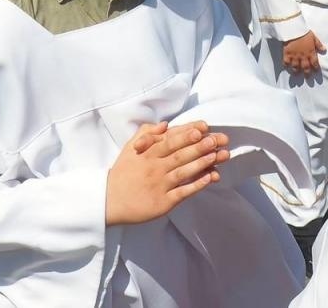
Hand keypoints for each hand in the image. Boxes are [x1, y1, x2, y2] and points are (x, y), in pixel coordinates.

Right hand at [106, 121, 228, 224]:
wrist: (108, 200)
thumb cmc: (122, 173)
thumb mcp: (130, 149)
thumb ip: (146, 134)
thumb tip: (164, 124)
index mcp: (147, 154)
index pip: (170, 142)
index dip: (187, 135)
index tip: (202, 128)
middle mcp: (154, 168)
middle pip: (180, 155)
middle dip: (200, 146)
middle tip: (217, 139)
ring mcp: (160, 185)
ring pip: (184, 172)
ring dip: (202, 163)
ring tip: (218, 155)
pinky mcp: (163, 202)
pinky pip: (183, 192)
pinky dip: (197, 184)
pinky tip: (210, 177)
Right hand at [282, 31, 325, 74]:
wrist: (293, 29)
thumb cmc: (304, 32)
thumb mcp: (314, 37)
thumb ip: (318, 44)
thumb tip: (324, 50)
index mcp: (311, 52)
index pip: (314, 63)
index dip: (315, 68)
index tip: (316, 72)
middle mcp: (303, 56)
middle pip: (305, 68)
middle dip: (307, 74)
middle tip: (307, 78)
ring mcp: (294, 56)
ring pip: (296, 67)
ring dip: (296, 72)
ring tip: (296, 75)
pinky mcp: (287, 54)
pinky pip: (286, 62)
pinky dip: (286, 65)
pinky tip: (286, 67)